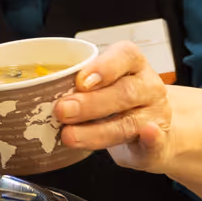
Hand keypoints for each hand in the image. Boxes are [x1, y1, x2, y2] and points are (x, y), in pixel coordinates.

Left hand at [53, 41, 177, 172]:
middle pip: (124, 92)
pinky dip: (151, 139)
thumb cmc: (118, 101)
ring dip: (97, 131)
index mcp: (134, 65)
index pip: (124, 56)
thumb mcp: (104, 84)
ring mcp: (156, 115)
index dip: (103, 67)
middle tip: (62, 111)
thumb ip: (81, 85)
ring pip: (129, 122)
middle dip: (89, 103)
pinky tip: (146, 135)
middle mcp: (148, 87)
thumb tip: (41, 91)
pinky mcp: (160, 144)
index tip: (81, 81)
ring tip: (70, 136)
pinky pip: (156, 142)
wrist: (153, 129)